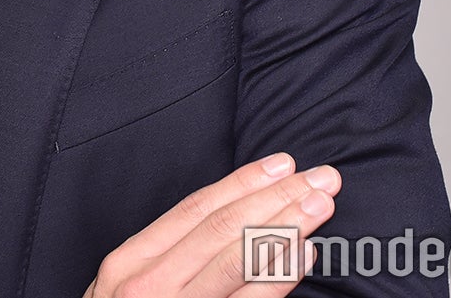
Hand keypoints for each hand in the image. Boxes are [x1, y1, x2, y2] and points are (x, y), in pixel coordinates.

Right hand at [82, 154, 339, 297]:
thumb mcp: (129, 288)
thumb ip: (169, 256)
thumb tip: (232, 220)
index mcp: (130, 262)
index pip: (195, 209)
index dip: (242, 182)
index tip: (282, 165)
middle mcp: (147, 284)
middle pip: (221, 228)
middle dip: (276, 197)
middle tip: (320, 179)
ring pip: (235, 258)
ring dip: (284, 227)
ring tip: (319, 207)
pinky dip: (276, 276)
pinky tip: (302, 257)